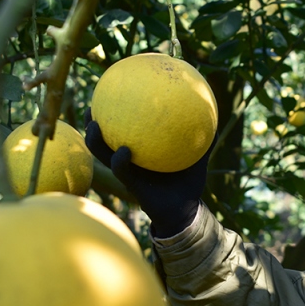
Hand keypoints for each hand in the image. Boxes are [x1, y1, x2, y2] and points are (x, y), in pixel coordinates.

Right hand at [84, 114, 208, 237]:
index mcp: (140, 152)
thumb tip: (215, 111)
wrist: (185, 211)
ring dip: (94, 142)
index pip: (121, 130)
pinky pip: (121, 172)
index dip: (111, 114)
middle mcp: (130, 161)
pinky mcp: (131, 186)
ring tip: (93, 125)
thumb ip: (203, 137)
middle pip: (104, 140)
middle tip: (90, 107)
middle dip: (92, 124)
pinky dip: (119, 162)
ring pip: (104, 155)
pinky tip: (124, 151)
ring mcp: (128, 174)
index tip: (107, 95)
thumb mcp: (197, 157)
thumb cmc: (188, 182)